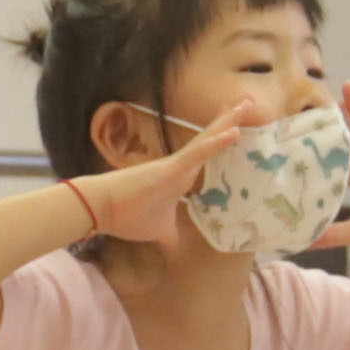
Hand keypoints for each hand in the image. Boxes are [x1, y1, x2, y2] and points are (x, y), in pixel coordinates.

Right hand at [71, 103, 260, 245]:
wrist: (103, 209)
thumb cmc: (128, 216)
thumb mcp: (159, 230)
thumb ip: (170, 235)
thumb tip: (174, 247)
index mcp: (180, 178)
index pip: (205, 156)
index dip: (220, 141)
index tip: (234, 128)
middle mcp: (182, 167)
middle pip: (210, 140)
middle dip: (228, 122)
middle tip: (247, 103)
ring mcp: (178, 165)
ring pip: (208, 139)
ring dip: (227, 122)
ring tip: (246, 104)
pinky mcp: (173, 167)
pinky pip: (199, 152)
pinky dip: (216, 142)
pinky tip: (233, 129)